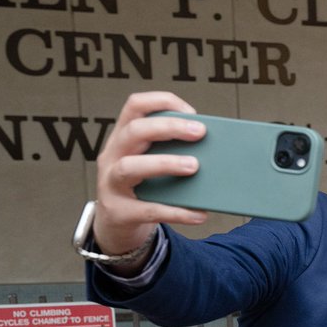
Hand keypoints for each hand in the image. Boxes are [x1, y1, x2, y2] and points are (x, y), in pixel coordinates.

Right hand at [92, 92, 209, 265]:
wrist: (116, 224)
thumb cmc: (142, 187)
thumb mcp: (151, 163)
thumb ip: (173, 152)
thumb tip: (215, 149)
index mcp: (123, 138)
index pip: (135, 106)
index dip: (163, 102)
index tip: (192, 112)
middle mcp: (113, 156)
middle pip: (134, 131)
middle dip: (169, 127)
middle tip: (200, 132)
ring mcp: (111, 184)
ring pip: (129, 167)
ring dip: (165, 164)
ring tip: (195, 167)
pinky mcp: (120, 212)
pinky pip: (148, 210)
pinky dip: (176, 212)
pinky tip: (199, 213)